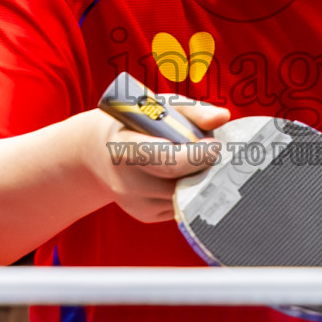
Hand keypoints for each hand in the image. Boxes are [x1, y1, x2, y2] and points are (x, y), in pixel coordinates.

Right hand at [79, 101, 230, 222]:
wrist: (99, 152)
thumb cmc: (137, 123)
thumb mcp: (160, 106)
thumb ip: (192, 111)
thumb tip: (223, 117)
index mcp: (126, 149)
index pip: (166, 161)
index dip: (196, 157)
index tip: (214, 145)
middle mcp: (127, 182)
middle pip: (181, 182)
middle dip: (204, 168)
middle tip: (212, 151)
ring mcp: (136, 203)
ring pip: (184, 196)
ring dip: (197, 179)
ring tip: (193, 160)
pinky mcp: (145, 215)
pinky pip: (179, 204)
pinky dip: (187, 190)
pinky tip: (179, 174)